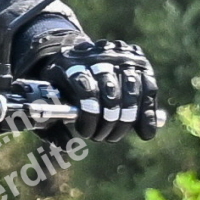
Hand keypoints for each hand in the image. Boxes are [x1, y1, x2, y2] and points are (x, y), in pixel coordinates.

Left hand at [29, 38, 161, 141]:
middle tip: (100, 137)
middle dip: (108, 120)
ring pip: (131, 90)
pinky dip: (147, 113)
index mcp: (70, 61)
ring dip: (125, 120)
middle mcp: (98, 54)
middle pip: (110, 90)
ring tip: (113, 135)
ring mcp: (121, 55)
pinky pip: (149, 89)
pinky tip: (145, 133)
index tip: (85, 132)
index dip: (89, 113)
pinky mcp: (139, 61)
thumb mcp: (50, 101)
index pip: (85, 87)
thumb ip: (53, 124)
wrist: (78, 57)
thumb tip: (66, 146)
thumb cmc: (61, 87)